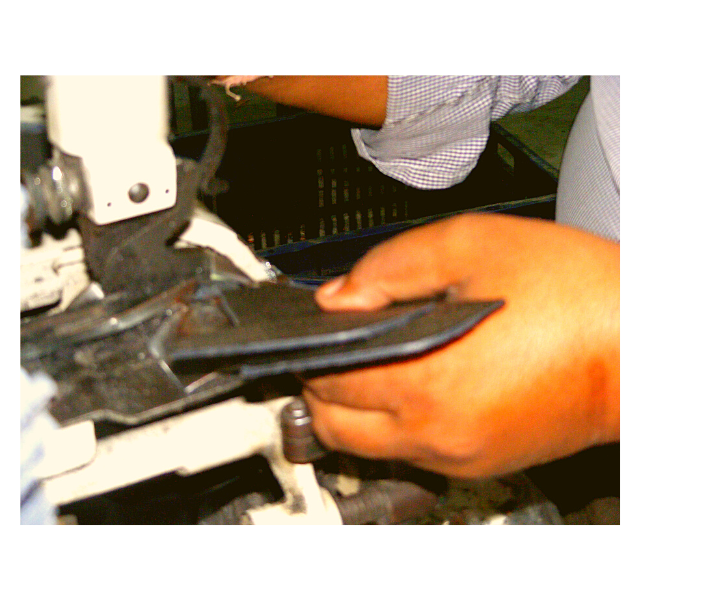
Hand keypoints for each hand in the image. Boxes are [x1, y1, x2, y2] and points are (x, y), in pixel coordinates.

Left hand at [302, 212, 619, 478]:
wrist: (642, 343)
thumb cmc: (573, 292)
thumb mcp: (472, 245)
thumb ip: (388, 268)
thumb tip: (337, 297)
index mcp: (428, 380)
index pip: (326, 382)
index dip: (312, 350)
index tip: (315, 331)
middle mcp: (438, 433)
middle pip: (333, 429)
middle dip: (322, 387)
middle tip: (338, 349)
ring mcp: (459, 457)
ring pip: (368, 448)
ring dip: (355, 410)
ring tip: (378, 363)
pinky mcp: (481, 464)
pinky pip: (412, 453)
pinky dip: (397, 423)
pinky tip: (420, 382)